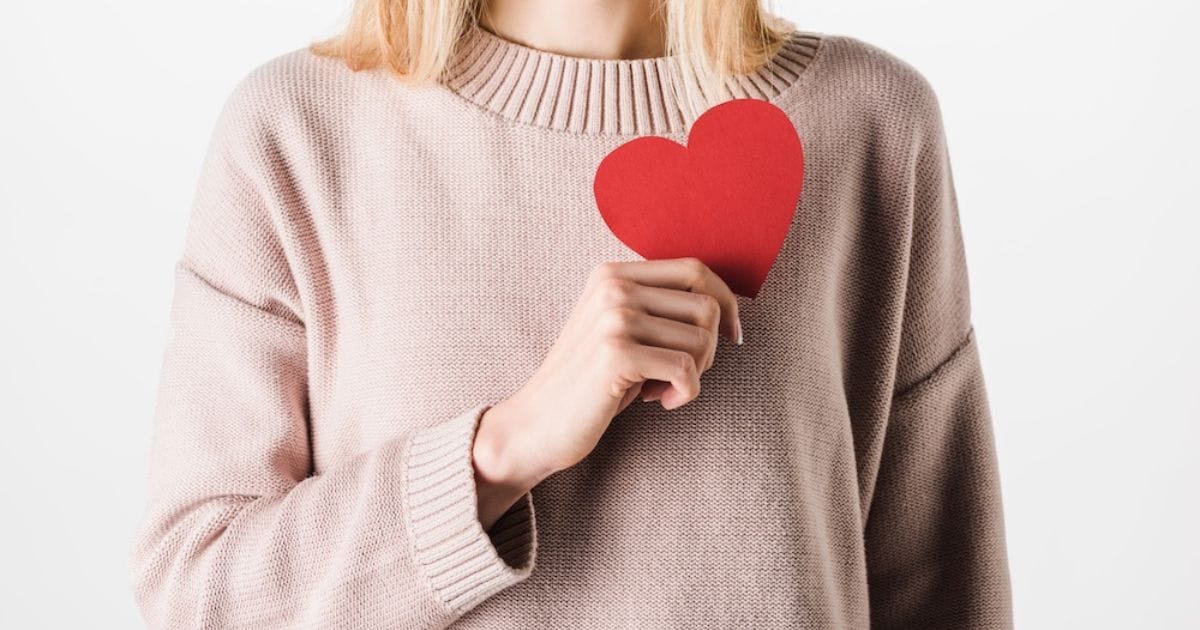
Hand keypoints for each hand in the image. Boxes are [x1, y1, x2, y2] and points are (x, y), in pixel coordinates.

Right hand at [473, 257, 741, 501]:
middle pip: (706, 306)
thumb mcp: (620, 331)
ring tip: (660, 388)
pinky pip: (686, 369)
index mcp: (612, 273)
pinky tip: (657, 402)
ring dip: (693, 373)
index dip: (726, 302)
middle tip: (678, 374)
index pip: (695, 269)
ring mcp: (613, 317)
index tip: (734, 336)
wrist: (536, 424)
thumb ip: (657, 307)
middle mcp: (613, 286)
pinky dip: (685, 393)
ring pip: (702, 339)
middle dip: (708, 348)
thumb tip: (728, 304)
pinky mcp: (616, 353)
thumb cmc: (590, 383)